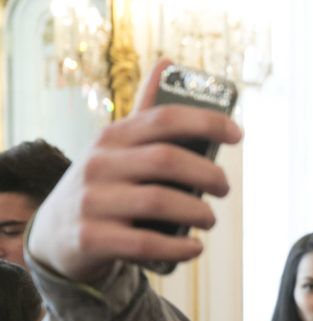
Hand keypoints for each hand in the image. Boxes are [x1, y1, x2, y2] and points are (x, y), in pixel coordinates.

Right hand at [28, 59, 241, 282]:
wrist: (55, 234)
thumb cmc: (105, 185)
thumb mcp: (118, 147)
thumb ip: (145, 113)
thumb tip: (168, 63)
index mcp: (112, 137)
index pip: (164, 118)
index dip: (206, 122)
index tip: (238, 134)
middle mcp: (98, 164)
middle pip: (167, 160)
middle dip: (209, 174)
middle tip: (225, 188)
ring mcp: (92, 202)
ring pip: (160, 202)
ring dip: (199, 213)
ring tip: (210, 219)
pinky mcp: (91, 239)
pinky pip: (146, 244)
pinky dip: (179, 247)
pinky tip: (195, 247)